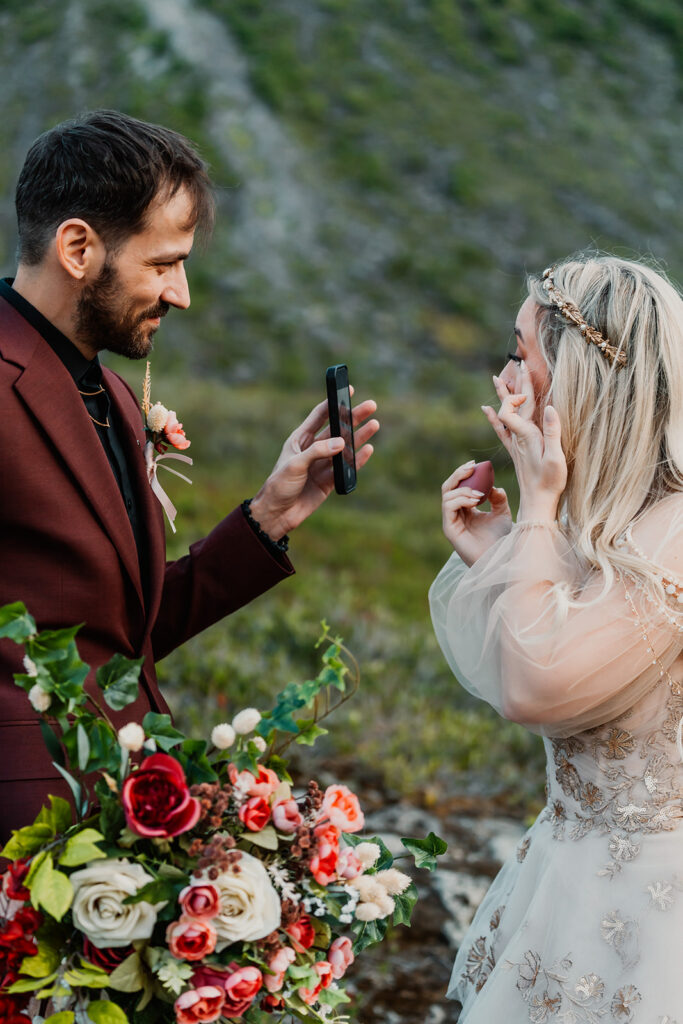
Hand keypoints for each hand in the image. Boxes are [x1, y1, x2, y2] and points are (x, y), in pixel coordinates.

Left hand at [249, 392, 378, 539]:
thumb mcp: (295, 465)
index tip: (348, 390)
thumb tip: (342, 442)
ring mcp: (322, 465)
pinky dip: (358, 459)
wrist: (277, 514)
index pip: (320, 416)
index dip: (333, 402)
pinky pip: (346, 468)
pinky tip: (368, 449)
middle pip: (337, 429)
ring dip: (359, 436)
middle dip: (353, 417)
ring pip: (345, 447)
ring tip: (374, 424)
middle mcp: (313, 449)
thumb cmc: (278, 485)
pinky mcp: (329, 481)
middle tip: (370, 406)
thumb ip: (317, 452)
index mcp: (300, 439)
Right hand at [441, 460, 511, 564]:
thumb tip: (494, 487)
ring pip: (447, 495)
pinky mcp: (449, 529)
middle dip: (459, 474)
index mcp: (466, 509)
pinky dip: (461, 499)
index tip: (476, 464)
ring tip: (480, 494)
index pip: (458, 486)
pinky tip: (475, 500)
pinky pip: (448, 506)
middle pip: (449, 487)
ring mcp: (451, 521)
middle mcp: (455, 514)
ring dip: (464, 489)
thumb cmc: (500, 540)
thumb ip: (498, 499)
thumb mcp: (502, 514)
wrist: (499, 559)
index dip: (464, 474)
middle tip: (472, 468)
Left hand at [482, 362, 566, 520]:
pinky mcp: (516, 450)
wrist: (538, 503)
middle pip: (511, 406)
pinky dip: (494, 417)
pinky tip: (486, 408)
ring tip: (497, 377)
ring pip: (506, 414)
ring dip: (504, 395)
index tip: (527, 394)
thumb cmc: (550, 483)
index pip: (510, 410)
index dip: (514, 398)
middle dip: (515, 384)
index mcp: (527, 436)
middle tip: (519, 363)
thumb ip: (553, 432)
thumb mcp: (556, 458)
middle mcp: (518, 437)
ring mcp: (516, 443)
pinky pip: (501, 429)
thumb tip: (551, 406)